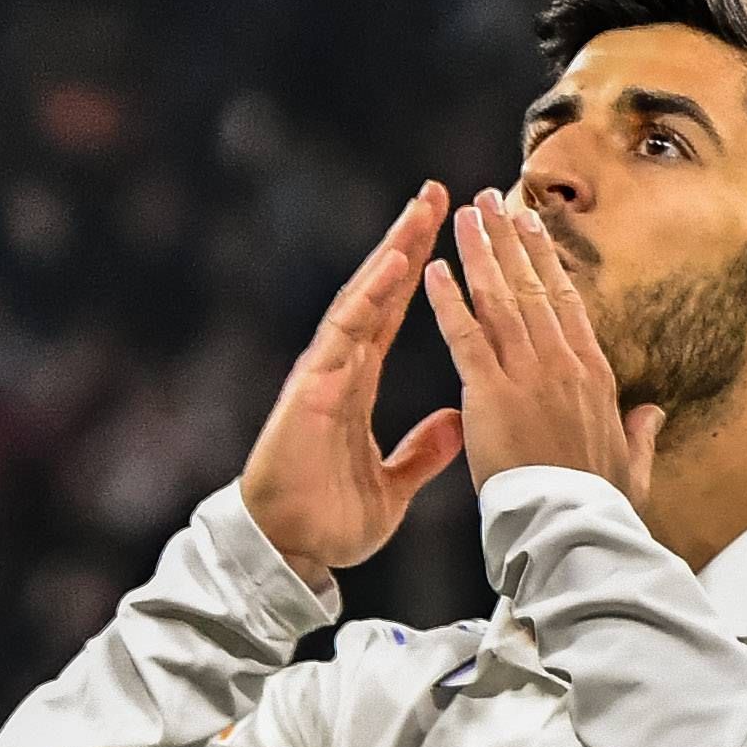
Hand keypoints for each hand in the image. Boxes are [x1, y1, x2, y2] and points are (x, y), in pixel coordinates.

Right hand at [236, 184, 466, 586]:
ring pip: (361, 300)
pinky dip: (369, 297)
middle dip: (407, 241)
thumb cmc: (330, 521)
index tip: (449, 235)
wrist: (290, 552)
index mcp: (358, 383)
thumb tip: (457, 422)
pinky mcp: (312, 389)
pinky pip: (344, 334)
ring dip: (391, 253)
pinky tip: (393, 264)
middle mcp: (341, 368)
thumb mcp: (394, 485)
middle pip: (378, 292)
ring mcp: (324, 374)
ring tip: (420, 210)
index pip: (394, 315)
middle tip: (437, 193)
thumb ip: (422, 452)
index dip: (421, 273)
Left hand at [421, 191, 660, 500]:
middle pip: (532, 286)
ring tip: (464, 216)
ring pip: (500, 299)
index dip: (546, 259)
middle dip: (509, 239)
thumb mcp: (633, 467)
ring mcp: (528, 375)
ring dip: (479, 253)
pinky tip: (434, 270)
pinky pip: (466, 337)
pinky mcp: (492, 395)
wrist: (576, 529)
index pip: (566, 303)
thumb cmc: (602, 506)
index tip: (532, 225)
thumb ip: (640, 434)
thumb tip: (655, 414)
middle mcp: (563, 364)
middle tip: (490, 200)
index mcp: (594, 376)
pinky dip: (448, 301)